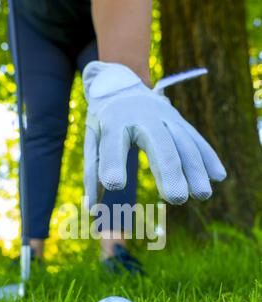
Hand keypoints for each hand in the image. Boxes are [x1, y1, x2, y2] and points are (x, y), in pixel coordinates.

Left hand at [82, 61, 226, 207]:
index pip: (113, 144)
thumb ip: (93, 171)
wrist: (121, 82)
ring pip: (184, 142)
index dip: (113, 163)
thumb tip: (92, 208)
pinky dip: (208, 156)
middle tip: (176, 199)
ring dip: (195, 169)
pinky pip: (196, 138)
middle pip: (160, 143)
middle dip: (170, 170)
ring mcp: (165, 116)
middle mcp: (143, 116)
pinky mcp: (179, 120)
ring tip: (203, 195)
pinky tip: (218, 176)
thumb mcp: (92, 138)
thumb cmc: (104, 119)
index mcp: (114, 120)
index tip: (114, 185)